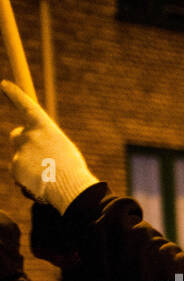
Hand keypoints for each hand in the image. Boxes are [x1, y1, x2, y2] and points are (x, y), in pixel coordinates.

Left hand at [4, 80, 97, 212]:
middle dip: (23, 144)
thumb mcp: (63, 149)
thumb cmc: (73, 170)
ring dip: (28, 167)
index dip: (15, 94)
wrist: (71, 190)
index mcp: (45, 128)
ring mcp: (20, 151)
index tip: (4, 84)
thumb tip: (34, 148)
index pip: (26, 105)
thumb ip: (46, 143)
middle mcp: (29, 135)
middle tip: (37, 157)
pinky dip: (27, 180)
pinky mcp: (15, 167)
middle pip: (17, 135)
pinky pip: (18, 173)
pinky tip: (41, 185)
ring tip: (48, 178)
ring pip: (19, 158)